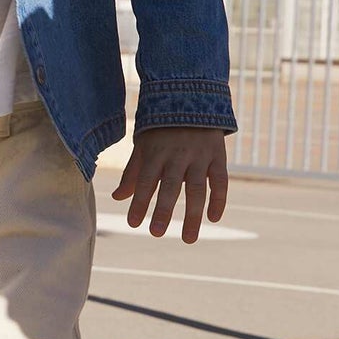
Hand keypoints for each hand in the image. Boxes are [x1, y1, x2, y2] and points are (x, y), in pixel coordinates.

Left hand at [112, 127, 227, 243]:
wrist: (191, 99)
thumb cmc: (160, 130)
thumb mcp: (143, 146)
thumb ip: (133, 173)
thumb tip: (118, 198)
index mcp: (155, 152)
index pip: (145, 181)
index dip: (139, 202)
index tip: (133, 223)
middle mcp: (177, 155)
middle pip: (170, 186)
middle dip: (162, 210)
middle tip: (156, 233)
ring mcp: (199, 156)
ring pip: (197, 188)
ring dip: (192, 214)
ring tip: (188, 239)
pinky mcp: (218, 156)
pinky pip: (221, 181)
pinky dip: (219, 199)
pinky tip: (213, 218)